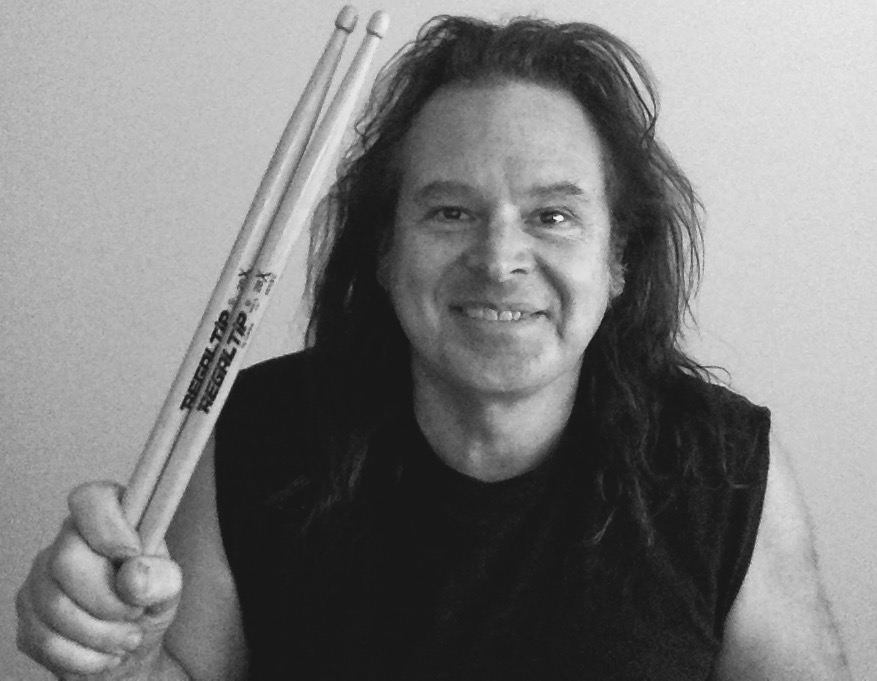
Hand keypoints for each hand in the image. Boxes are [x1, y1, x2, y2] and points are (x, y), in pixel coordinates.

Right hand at [16, 481, 182, 678]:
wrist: (129, 652)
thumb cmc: (147, 606)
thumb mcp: (170, 589)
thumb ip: (162, 578)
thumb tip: (134, 576)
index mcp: (108, 520)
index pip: (91, 499)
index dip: (108, 527)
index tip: (132, 555)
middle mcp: (68, 543)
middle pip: (66, 558)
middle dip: (108, 598)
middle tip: (135, 613)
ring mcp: (41, 580)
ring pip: (55, 605)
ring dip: (101, 633)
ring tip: (128, 638)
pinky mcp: (28, 619)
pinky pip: (46, 640)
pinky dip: (86, 656)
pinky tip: (105, 654)